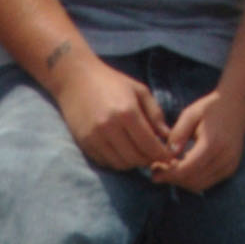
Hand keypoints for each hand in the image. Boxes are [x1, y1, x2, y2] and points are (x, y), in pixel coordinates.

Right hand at [53, 55, 171, 170]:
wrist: (75, 79)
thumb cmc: (111, 82)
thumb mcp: (139, 90)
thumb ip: (155, 114)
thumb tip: (167, 136)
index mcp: (127, 112)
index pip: (149, 144)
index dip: (162, 154)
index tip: (169, 156)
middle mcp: (110, 127)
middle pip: (136, 158)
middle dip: (148, 160)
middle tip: (154, 156)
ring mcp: (95, 137)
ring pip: (120, 164)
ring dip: (133, 163)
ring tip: (138, 153)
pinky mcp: (85, 144)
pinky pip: (105, 162)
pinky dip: (117, 161)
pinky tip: (122, 151)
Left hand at [150, 88, 244, 192]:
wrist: (238, 106)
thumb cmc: (210, 108)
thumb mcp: (190, 114)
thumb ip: (178, 134)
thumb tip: (167, 154)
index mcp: (213, 143)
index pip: (187, 169)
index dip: (168, 174)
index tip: (153, 171)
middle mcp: (224, 158)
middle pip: (192, 181)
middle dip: (172, 179)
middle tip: (157, 172)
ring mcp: (229, 165)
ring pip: (199, 185)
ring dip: (181, 182)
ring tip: (168, 171)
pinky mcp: (230, 169)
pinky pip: (207, 183)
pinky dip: (192, 180)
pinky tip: (182, 169)